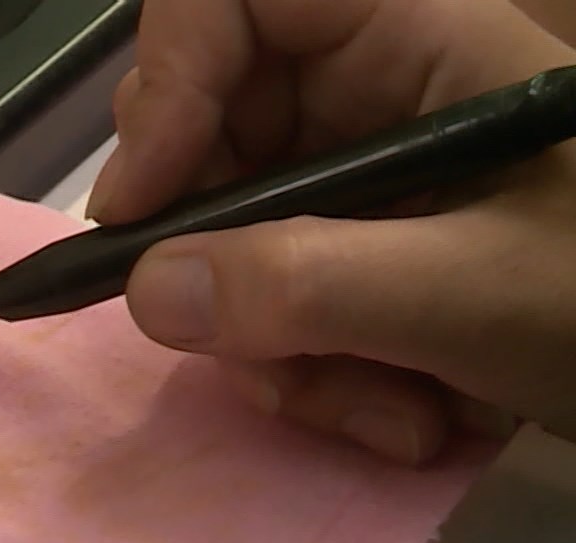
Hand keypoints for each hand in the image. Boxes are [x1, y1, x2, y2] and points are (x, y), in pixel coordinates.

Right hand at [92, 0, 575, 462]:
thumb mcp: (477, 296)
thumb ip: (308, 286)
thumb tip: (145, 291)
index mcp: (419, 45)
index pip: (237, 2)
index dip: (169, 84)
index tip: (142, 207)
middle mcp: (378, 104)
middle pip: (213, 142)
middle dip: (224, 266)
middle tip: (248, 347)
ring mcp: (371, 195)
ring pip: (234, 249)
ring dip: (283, 355)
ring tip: (383, 417)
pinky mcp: (373, 273)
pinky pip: (279, 313)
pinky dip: (320, 382)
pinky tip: (407, 423)